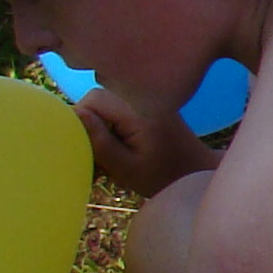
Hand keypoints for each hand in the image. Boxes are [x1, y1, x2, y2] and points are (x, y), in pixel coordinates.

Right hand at [76, 88, 215, 197]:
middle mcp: (142, 96)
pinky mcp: (146, 104)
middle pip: (96, 101)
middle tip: (99, 158)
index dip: (81, 125)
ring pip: (104, 106)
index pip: (91, 101)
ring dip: (101, 129)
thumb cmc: (164, 176)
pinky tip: (119, 148)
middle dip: (90, 127)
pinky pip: (117, 109)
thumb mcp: (126, 167)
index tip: (90, 152)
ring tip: (111, 156)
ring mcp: (145, 97)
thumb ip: (100, 141)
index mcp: (138, 108)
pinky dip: (112, 128)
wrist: (198, 173)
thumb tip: (73, 113)